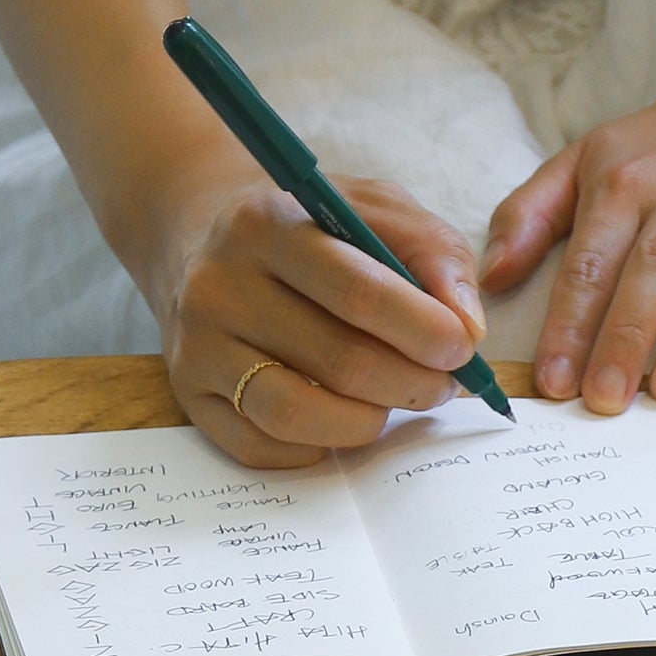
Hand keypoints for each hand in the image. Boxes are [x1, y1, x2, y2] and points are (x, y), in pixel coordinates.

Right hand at [140, 157, 487, 470]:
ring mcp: (198, 345)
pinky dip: (319, 444)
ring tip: (393, 401)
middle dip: (412, 382)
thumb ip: (431, 252)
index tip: (463, 347)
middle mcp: (220, 284)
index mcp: (268, 223)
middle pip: (338, 361)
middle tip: (443, 383)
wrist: (202, 241)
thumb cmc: (308, 230)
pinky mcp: (188, 395)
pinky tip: (338, 415)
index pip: (359, 292)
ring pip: (296, 414)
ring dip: (367, 422)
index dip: (424, 330)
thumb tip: (467, 328)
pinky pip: (264, 447)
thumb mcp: (371, 208)